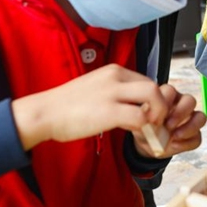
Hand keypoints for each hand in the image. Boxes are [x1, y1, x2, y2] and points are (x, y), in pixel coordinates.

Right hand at [11, 64, 168, 149]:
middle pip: (155, 86)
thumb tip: (134, 104)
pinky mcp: (108, 111)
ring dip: (157, 115)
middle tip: (154, 123)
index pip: (147, 80)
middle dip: (161, 107)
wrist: (45, 112)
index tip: (149, 114)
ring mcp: (112, 93)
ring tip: (148, 129)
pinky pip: (140, 117)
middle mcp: (115, 77)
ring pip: (153, 97)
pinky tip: (135, 135)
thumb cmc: (67, 105)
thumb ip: (116, 91)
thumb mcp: (96, 87)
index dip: (153, 100)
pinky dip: (143, 128)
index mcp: (113, 71)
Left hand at [132, 84, 206, 157]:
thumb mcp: (139, 122)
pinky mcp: (194, 135)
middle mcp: (181, 105)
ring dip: (189, 127)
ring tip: (175, 136)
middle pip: (190, 100)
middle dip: (180, 113)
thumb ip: (143, 118)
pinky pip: (198, 137)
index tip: (155, 116)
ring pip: (201, 116)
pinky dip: (187, 143)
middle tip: (168, 125)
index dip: (164, 102)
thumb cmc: (144, 127)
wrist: (146, 143)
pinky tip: (175, 145)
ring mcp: (190, 120)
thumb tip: (147, 117)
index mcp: (166, 97)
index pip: (171, 91)